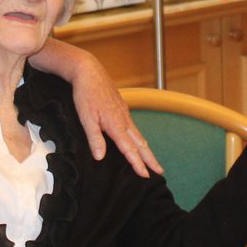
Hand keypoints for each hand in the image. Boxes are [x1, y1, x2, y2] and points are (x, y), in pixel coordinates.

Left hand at [65, 52, 161, 176]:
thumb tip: (100, 157)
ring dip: (146, 149)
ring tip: (152, 160)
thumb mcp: (86, 118)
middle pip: (141, 143)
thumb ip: (94, 138)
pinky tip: (138, 141)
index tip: (146, 176)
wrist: (89, 71)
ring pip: (139, 135)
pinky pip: (134, 127)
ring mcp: (124, 113)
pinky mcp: (122, 108)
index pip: (129, 149)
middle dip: (150, 159)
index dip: (137, 164)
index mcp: (116, 124)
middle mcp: (124, 120)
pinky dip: (139, 138)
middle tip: (160, 171)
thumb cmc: (86, 94)